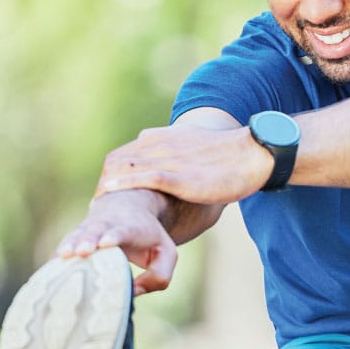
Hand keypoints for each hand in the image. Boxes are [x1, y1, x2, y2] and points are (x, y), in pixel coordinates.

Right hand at [54, 190, 176, 295]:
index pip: (123, 231)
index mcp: (132, 228)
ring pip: (76, 236)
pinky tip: (46, 274)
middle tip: (81, 251)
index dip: (114, 236)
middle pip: (95, 231)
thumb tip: (134, 293)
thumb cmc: (149, 237)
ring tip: (62, 257)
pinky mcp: (74, 238)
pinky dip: (55, 258)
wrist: (125, 205)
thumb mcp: (166, 253)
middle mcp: (107, 226)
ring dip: (69, 246)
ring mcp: (88, 230)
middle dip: (88, 240)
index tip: (105, 243)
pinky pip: (63, 247)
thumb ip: (159, 275)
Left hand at [94, 123, 272, 204]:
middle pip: (117, 162)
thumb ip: (176, 156)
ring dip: (107, 188)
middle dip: (103, 184)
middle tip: (96, 209)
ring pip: (125, 169)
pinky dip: (125, 187)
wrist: (253, 154)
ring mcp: (169, 159)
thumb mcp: (194, 150)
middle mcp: (160, 145)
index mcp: (162, 139)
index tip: (105, 196)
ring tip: (97, 209)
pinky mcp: (180, 175)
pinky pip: (144, 179)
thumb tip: (165, 173)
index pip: (124, 155)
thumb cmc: (228, 156)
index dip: (110, 175)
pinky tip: (111, 197)